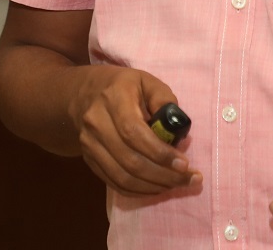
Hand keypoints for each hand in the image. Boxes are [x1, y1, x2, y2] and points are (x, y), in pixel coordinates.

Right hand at [67, 65, 200, 196]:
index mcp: (113, 98)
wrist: (84, 94)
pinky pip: (114, 183)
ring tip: (176, 184)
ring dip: (153, 187)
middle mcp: (96, 122)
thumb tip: (176, 127)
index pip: (134, 132)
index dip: (159, 152)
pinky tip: (157, 187)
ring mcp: (89, 144)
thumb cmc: (124, 87)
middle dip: (163, 175)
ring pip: (122, 177)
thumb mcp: (147, 82)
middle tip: (188, 179)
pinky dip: (139, 191)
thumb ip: (164, 99)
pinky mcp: (89, 160)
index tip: (184, 164)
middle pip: (130, 160)